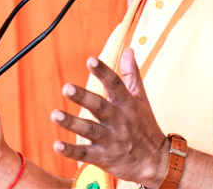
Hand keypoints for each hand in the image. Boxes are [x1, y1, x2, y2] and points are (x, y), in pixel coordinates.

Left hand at [51, 48, 167, 187]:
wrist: (156, 163)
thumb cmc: (146, 127)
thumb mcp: (141, 100)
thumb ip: (131, 75)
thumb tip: (128, 50)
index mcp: (127, 105)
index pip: (115, 85)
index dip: (103, 72)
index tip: (91, 60)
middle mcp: (119, 121)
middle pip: (100, 107)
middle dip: (83, 97)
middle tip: (66, 87)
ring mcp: (111, 140)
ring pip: (90, 130)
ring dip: (72, 123)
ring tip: (55, 115)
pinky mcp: (103, 157)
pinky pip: (85, 154)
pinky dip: (71, 150)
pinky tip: (57, 145)